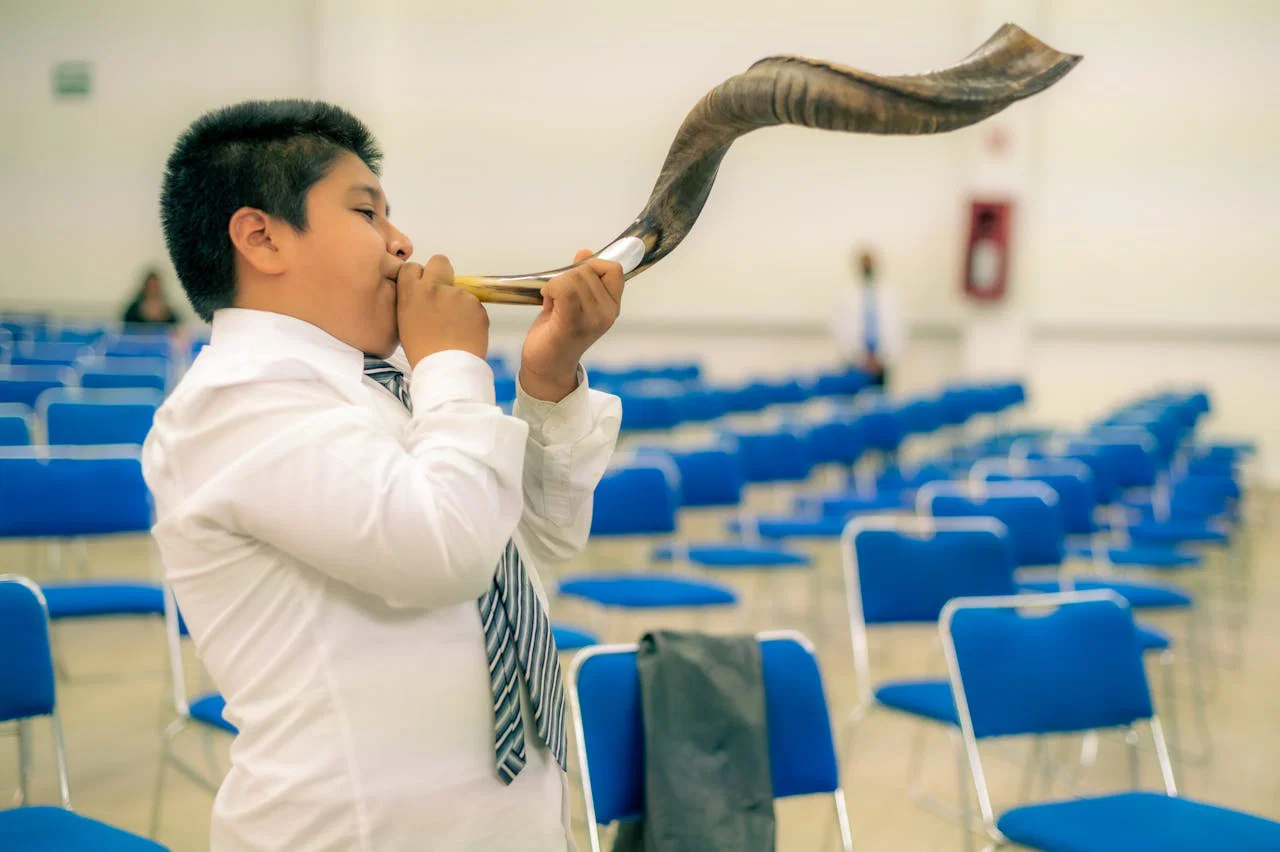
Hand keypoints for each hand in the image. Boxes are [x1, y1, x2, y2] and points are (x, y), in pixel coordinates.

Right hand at [396, 255, 489, 365]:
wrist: (447, 368)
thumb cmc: (423, 351)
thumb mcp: (405, 321)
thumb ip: (413, 299)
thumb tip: (421, 291)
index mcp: (411, 292)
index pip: (412, 267)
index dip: (418, 277)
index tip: (421, 288)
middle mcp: (434, 287)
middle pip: (440, 261)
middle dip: (441, 272)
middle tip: (442, 292)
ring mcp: (458, 294)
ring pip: (459, 288)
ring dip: (458, 301)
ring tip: (454, 326)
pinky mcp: (477, 304)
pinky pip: (473, 304)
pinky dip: (471, 315)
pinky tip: (465, 331)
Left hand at [519, 249, 623, 401]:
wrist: (547, 366)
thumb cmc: (557, 333)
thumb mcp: (574, 300)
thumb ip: (581, 276)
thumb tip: (584, 251)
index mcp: (611, 306)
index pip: (613, 269)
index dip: (593, 264)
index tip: (576, 276)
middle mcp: (607, 313)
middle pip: (587, 270)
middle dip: (566, 276)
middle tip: (558, 297)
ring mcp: (591, 319)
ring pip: (573, 277)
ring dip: (555, 284)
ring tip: (552, 303)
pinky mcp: (572, 324)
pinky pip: (563, 289)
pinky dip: (550, 289)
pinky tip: (547, 302)